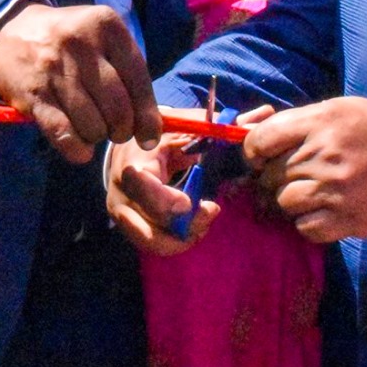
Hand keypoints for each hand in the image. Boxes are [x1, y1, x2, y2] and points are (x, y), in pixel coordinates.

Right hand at [0, 2, 160, 163]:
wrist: (10, 33)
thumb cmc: (69, 41)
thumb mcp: (101, 38)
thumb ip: (127, 70)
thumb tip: (150, 125)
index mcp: (106, 25)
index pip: (139, 78)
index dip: (147, 115)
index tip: (149, 137)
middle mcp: (81, 43)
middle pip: (117, 106)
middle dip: (122, 130)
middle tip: (117, 132)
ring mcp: (55, 69)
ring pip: (93, 124)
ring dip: (97, 137)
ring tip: (93, 129)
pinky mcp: (34, 94)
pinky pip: (63, 133)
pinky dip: (76, 149)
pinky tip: (80, 149)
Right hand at [104, 136, 218, 256]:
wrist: (129, 148)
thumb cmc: (160, 137)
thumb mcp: (181, 127)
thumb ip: (210, 128)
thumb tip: (246, 121)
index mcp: (131, 166)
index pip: (141, 188)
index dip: (168, 201)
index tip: (191, 202)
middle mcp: (121, 195)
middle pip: (147, 230)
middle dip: (184, 229)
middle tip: (209, 211)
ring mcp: (121, 214)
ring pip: (152, 243)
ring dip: (183, 239)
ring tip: (202, 221)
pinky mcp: (127, 226)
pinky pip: (152, 244)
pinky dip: (176, 241)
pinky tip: (191, 225)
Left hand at [242, 98, 366, 243]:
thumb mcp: (341, 109)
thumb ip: (297, 121)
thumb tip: (247, 132)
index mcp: (322, 120)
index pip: (261, 140)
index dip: (253, 152)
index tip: (260, 158)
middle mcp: (326, 153)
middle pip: (270, 175)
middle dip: (272, 178)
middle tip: (291, 177)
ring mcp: (337, 189)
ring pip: (284, 203)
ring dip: (290, 201)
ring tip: (310, 193)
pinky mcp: (349, 220)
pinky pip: (305, 228)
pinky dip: (308, 223)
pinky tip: (324, 210)